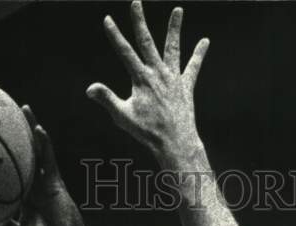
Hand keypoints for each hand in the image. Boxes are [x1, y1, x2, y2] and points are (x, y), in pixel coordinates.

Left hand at [6, 107, 94, 225]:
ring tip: (23, 109)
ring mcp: (45, 182)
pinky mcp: (56, 183)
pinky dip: (44, 145)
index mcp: (21, 198)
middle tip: (1, 113)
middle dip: (14, 135)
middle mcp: (32, 186)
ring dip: (31, 130)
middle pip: (22, 154)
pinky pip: (50, 160)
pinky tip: (38, 130)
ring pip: (37, 152)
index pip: (8, 173)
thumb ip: (1, 225)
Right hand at [87, 1, 208, 162]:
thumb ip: (107, 99)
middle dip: (140, 21)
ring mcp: (173, 78)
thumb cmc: (147, 132)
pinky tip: (205, 41)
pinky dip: (199, 54)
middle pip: (147, 41)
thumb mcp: (123, 116)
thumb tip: (89, 88)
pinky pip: (193, 67)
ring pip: (173, 48)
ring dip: (174, 28)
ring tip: (179, 9)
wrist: (175, 142)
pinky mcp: (186, 86)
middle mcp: (158, 73)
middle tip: (136, 2)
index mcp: (141, 79)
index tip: (108, 19)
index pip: (125, 52)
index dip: (115, 35)